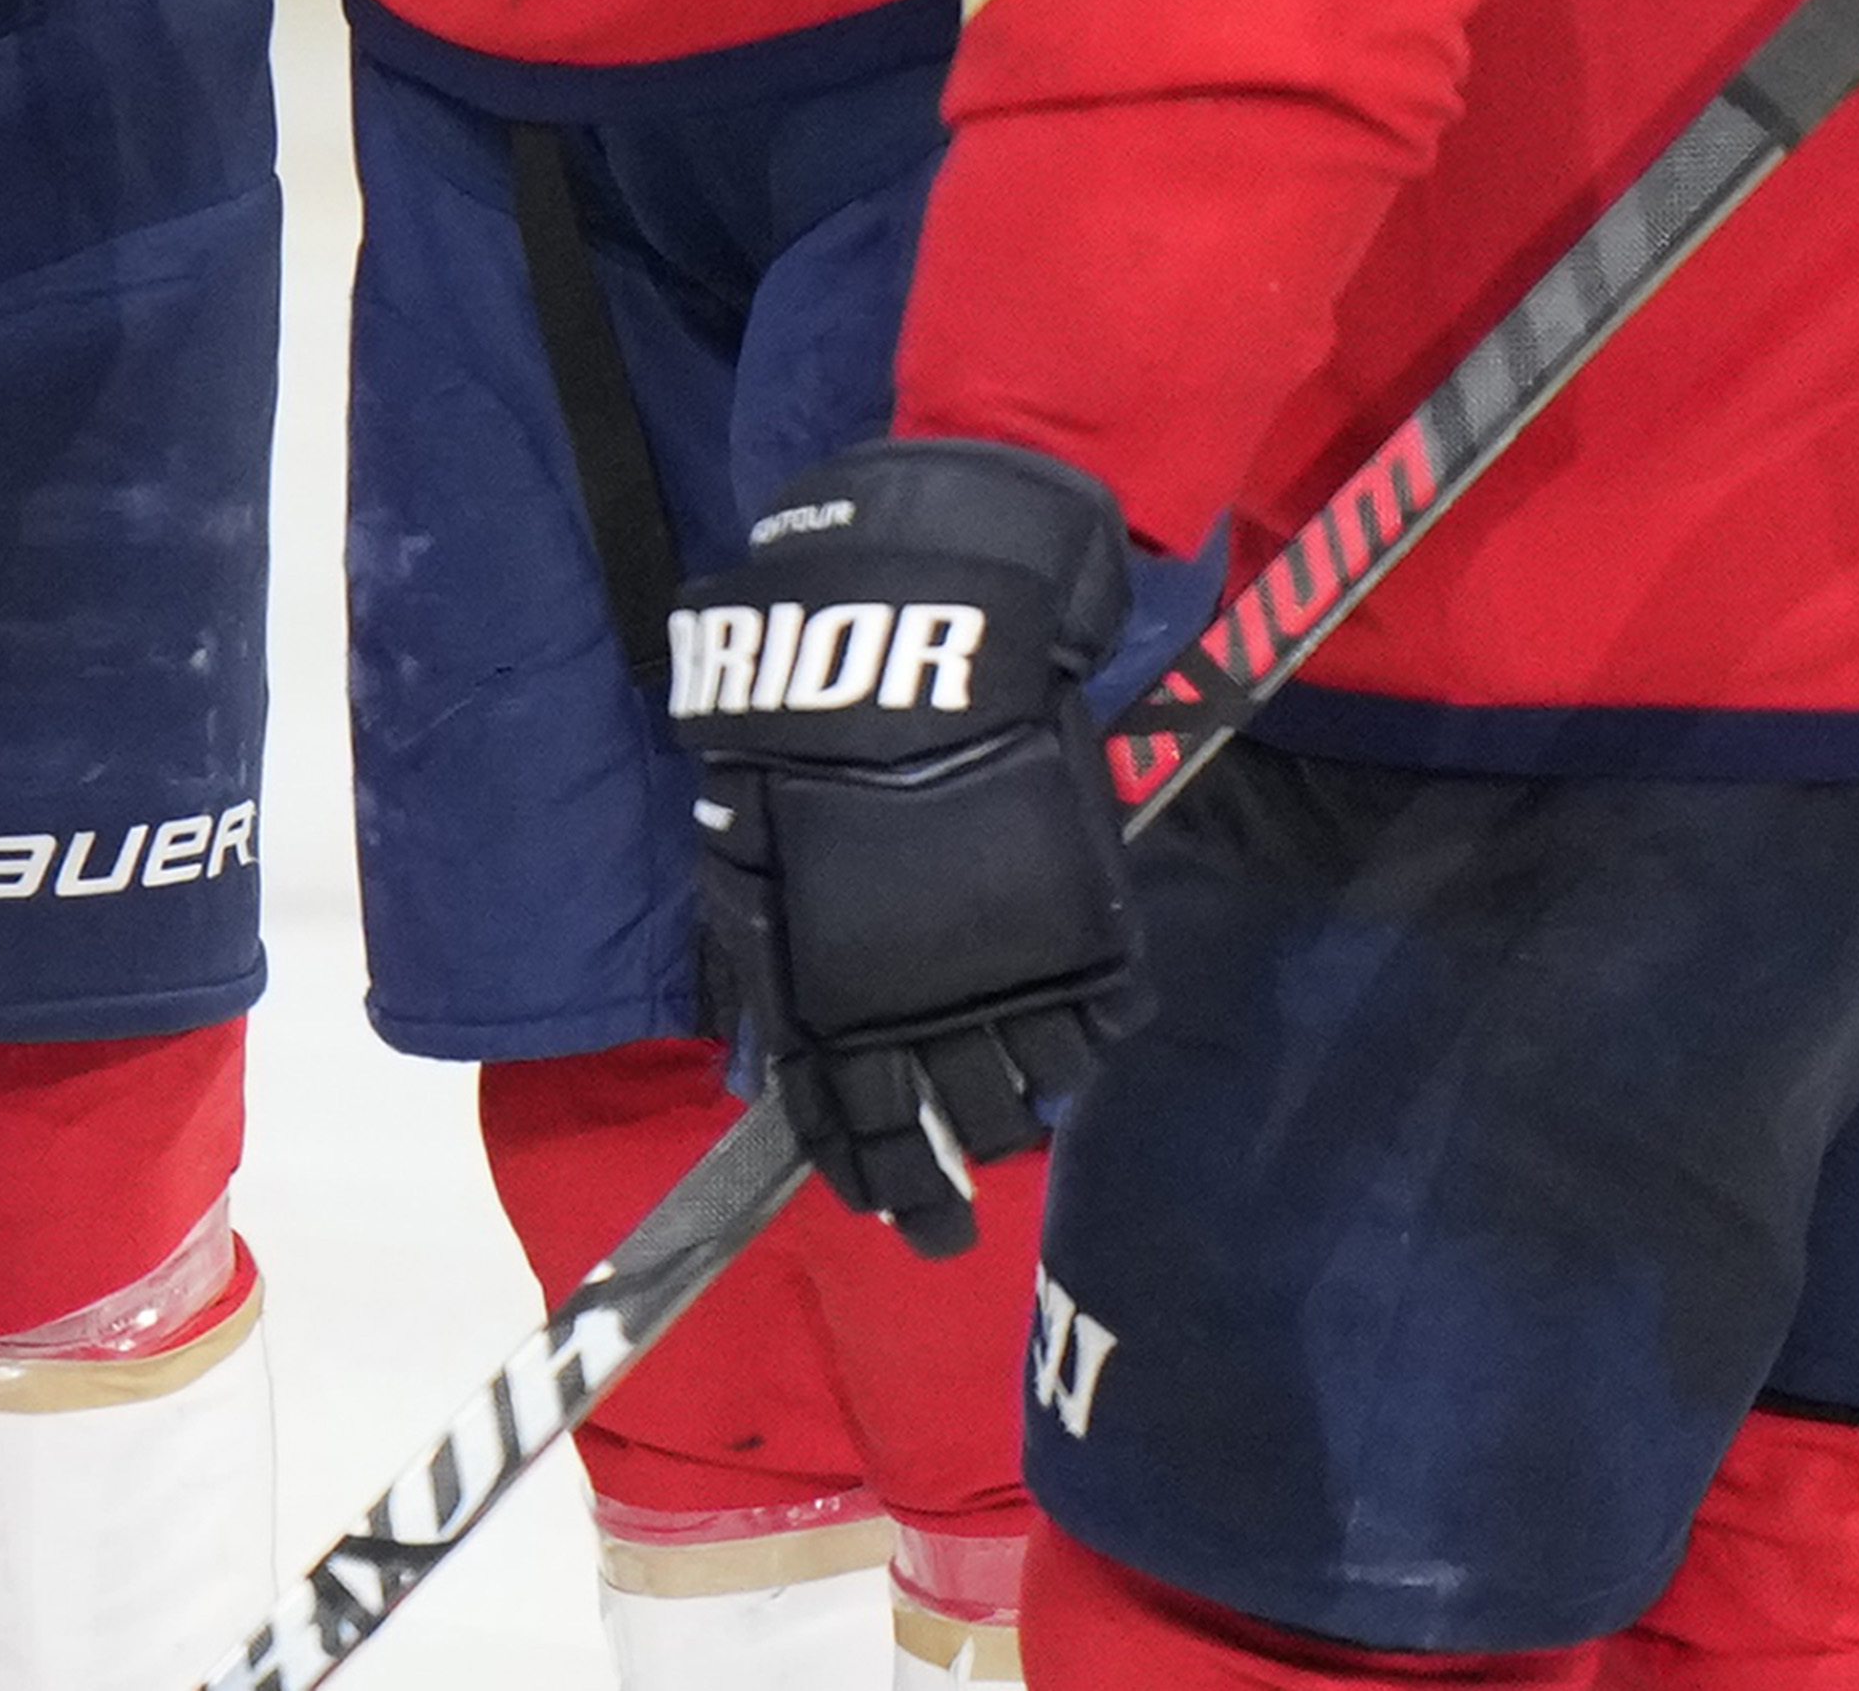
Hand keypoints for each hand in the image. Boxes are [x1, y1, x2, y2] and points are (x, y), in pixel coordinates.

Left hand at [674, 434, 1145, 1253]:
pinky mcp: (1083, 929)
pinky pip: (1105, 1022)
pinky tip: (1075, 1023)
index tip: (898, 1218)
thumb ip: (777, 956)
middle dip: (953, 1183)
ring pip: (1034, 1096)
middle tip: (957, 1213)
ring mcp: (1010, 973)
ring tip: (1018, 1104)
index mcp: (828, 995)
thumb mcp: (753, 853)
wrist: (912, 641)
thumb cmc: (805, 736)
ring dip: (1024, 1104)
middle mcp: (921, 1006)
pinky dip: (1092, 1031)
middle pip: (955, 1136)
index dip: (879, 1182)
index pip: (853, 1129)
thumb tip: (787, 1051)